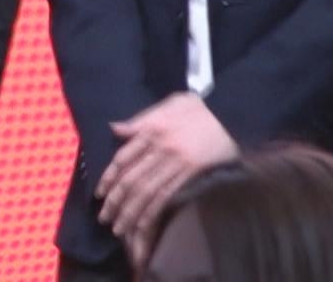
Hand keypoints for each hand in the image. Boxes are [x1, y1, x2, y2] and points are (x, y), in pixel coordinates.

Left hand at [98, 92, 236, 262]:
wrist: (232, 115)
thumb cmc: (199, 109)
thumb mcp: (168, 105)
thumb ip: (140, 119)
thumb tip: (114, 128)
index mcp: (151, 130)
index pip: (123, 158)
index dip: (109, 177)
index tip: (99, 194)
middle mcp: (160, 148)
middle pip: (131, 179)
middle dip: (115, 202)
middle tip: (104, 218)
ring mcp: (176, 163)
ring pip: (147, 192)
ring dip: (130, 213)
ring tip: (119, 229)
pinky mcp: (192, 174)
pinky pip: (168, 196)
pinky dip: (153, 212)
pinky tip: (143, 224)